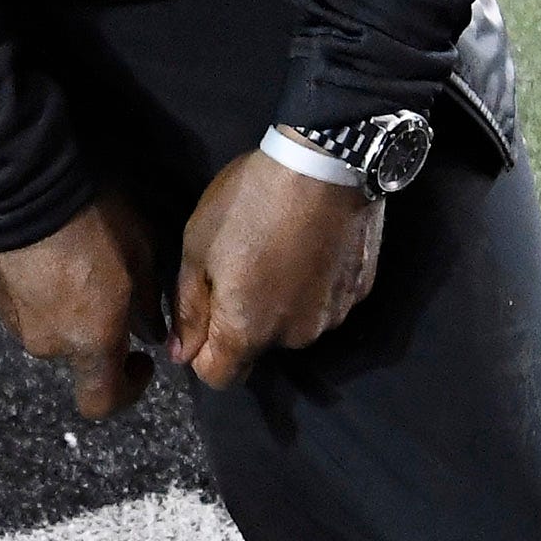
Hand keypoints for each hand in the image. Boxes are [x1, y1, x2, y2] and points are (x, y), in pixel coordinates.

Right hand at [0, 193, 159, 418]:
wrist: (17, 185)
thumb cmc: (91, 221)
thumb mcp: (140, 251)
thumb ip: (146, 301)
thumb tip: (150, 330)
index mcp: (90, 340)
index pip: (102, 401)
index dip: (126, 391)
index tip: (140, 359)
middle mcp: (47, 343)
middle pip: (75, 352)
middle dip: (94, 328)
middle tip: (106, 285)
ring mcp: (11, 320)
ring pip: (46, 325)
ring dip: (61, 307)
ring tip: (69, 260)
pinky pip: (20, 301)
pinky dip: (34, 288)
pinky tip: (41, 251)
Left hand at [172, 151, 383, 390]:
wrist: (325, 163)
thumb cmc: (250, 203)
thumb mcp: (198, 249)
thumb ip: (188, 309)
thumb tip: (181, 353)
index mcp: (247, 332)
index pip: (218, 377)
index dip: (201, 354)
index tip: (202, 315)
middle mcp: (294, 338)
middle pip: (257, 349)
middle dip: (242, 322)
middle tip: (240, 268)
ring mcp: (333, 317)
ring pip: (294, 326)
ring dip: (281, 304)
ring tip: (279, 253)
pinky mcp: (359, 293)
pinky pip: (324, 303)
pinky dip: (313, 286)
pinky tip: (310, 247)